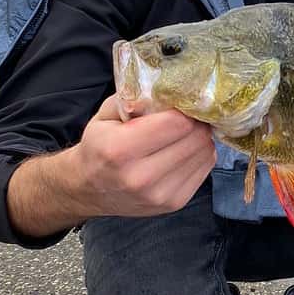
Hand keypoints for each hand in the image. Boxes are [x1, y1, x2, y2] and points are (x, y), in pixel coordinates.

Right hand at [69, 94, 216, 218]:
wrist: (88, 190)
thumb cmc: (98, 146)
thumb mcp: (106, 114)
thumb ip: (135, 97)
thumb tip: (168, 90)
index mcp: (119, 150)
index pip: (177, 123)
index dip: (184, 108)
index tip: (182, 102)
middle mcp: (140, 177)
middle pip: (196, 138)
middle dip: (196, 121)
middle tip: (189, 114)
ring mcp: (159, 195)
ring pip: (205, 153)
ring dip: (201, 137)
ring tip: (186, 131)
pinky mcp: (174, 204)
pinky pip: (205, 169)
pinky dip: (200, 154)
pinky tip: (185, 149)